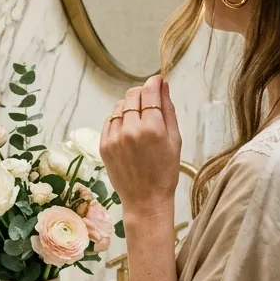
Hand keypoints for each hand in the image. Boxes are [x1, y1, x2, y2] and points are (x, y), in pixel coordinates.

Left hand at [100, 75, 181, 215]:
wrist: (146, 200)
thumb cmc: (165, 172)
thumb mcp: (175, 140)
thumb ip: (168, 110)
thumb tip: (163, 85)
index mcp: (152, 128)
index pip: (150, 92)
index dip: (155, 82)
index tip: (158, 80)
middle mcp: (131, 130)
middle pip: (133, 94)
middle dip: (143, 93)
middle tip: (150, 100)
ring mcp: (114, 138)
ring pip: (120, 106)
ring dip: (130, 106)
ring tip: (140, 120)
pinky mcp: (104, 145)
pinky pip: (109, 120)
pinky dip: (119, 119)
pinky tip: (128, 130)